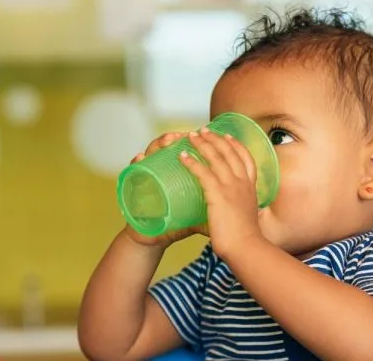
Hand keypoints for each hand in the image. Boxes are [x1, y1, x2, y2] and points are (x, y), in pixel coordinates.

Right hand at [125, 132, 207, 248]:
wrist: (153, 238)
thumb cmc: (176, 225)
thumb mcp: (199, 216)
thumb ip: (215, 208)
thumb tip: (237, 208)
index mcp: (179, 174)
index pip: (186, 151)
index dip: (195, 142)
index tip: (206, 135)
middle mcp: (163, 170)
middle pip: (168, 146)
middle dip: (178, 137)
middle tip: (186, 134)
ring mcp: (148, 176)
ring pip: (151, 153)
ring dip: (159, 144)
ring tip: (168, 140)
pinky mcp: (135, 186)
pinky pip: (134, 171)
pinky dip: (136, 162)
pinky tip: (139, 158)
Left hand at [180, 127, 263, 257]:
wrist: (246, 247)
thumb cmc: (244, 238)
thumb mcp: (246, 217)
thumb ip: (239, 209)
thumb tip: (233, 212)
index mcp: (250, 187)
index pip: (245, 159)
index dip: (236, 145)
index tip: (227, 136)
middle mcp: (243, 183)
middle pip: (229, 152)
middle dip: (215, 138)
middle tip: (203, 130)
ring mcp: (231, 187)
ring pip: (216, 158)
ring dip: (202, 144)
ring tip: (190, 136)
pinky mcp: (218, 195)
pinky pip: (202, 172)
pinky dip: (192, 162)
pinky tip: (182, 157)